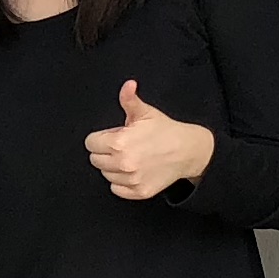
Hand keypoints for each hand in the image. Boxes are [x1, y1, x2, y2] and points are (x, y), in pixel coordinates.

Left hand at [85, 78, 216, 200]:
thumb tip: (127, 85)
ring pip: (106, 174)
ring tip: (131, 156)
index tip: (113, 136)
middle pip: (95, 160)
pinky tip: (134, 170)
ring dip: (114, 167)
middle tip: (123, 146)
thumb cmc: (165, 130)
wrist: (188, 150)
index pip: (90, 143)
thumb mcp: (145, 112)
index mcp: (118, 143)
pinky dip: (122, 182)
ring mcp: (131, 180)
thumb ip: (129, 99)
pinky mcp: (139, 192)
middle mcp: (123, 164)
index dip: (101, 137)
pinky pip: (117, 189)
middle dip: (105, 151)